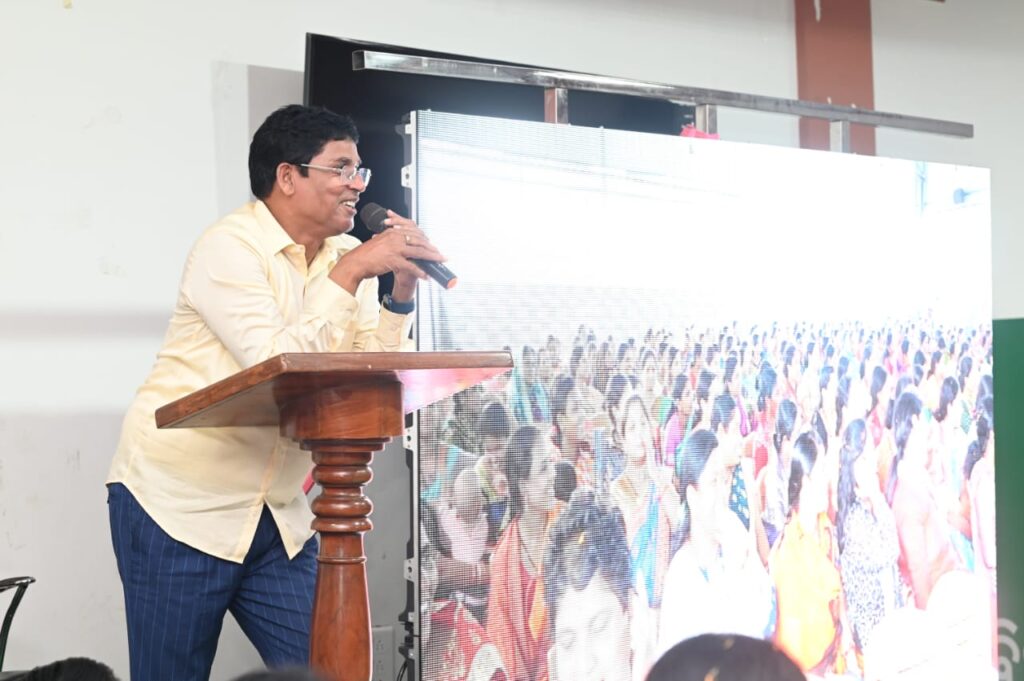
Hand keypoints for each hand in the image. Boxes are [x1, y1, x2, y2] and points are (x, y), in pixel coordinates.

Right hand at [329, 210, 444, 295]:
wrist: (355, 263)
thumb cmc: (366, 255)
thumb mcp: (380, 242)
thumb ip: (392, 240)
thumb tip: (403, 244)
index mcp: (392, 232)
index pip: (414, 232)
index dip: (426, 239)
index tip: (432, 244)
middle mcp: (395, 237)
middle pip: (419, 240)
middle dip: (432, 248)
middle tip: (441, 254)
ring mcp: (395, 248)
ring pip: (418, 252)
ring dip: (431, 257)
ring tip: (439, 262)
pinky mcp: (393, 260)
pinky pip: (411, 266)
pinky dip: (420, 272)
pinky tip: (426, 276)